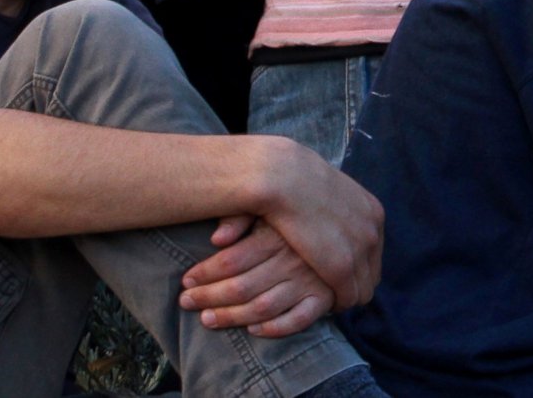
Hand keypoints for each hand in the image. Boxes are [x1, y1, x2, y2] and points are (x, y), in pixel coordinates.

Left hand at [180, 216, 342, 336]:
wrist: (346, 212)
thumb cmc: (298, 207)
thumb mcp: (270, 202)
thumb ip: (241, 215)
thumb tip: (217, 238)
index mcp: (279, 234)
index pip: (232, 261)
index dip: (204, 274)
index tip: (186, 280)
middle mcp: (293, 258)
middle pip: (241, 287)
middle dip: (208, 297)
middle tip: (186, 302)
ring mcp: (311, 279)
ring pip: (262, 307)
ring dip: (231, 316)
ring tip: (207, 319)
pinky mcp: (326, 295)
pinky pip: (299, 319)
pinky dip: (275, 328)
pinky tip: (254, 329)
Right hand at [249, 140, 384, 313]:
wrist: (283, 176)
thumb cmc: (293, 181)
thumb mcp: (327, 193)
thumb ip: (335, 210)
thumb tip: (330, 223)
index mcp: (372, 211)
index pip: (373, 252)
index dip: (356, 266)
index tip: (335, 273)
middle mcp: (373, 229)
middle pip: (372, 273)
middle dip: (353, 284)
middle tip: (330, 291)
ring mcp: (362, 248)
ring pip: (363, 290)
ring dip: (344, 297)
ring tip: (323, 299)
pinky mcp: (343, 266)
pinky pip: (348, 297)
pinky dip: (336, 303)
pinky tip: (319, 302)